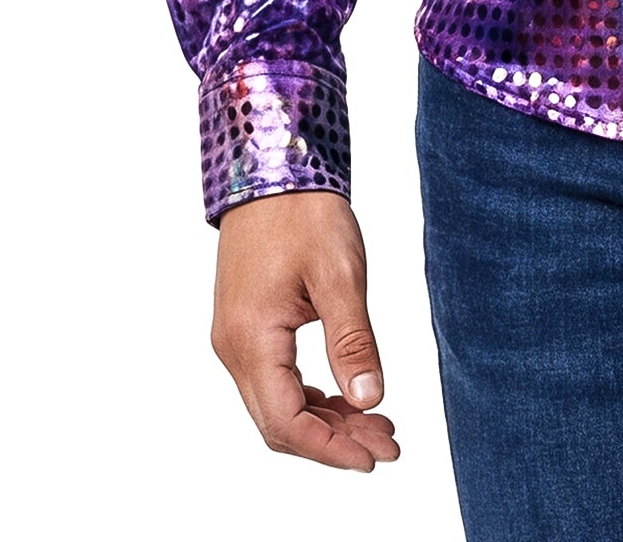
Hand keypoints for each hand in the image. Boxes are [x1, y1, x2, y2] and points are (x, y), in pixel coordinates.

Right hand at [211, 191, 399, 472]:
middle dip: (334, 441)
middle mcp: (233, 347)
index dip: (332, 449)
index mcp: (251, 339)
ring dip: (324, 420)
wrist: (273, 165)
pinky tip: (344, 395)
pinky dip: (309, 395)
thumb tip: (370, 399)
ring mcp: (235, 337)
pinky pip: (273, 379)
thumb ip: (353, 341)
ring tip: (377, 424)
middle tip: (388, 444)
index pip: (287, 423)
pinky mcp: (245, 325)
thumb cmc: (304, 211)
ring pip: (275, 404)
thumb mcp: (340, 274)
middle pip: (279, 422)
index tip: (376, 457)